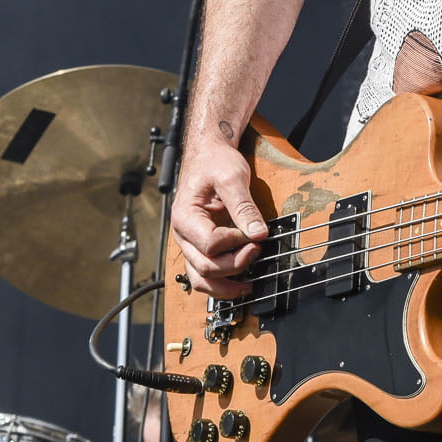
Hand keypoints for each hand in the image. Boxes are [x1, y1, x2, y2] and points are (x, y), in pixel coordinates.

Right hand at [170, 136, 269, 297]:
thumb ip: (244, 206)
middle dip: (235, 264)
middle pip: (205, 267)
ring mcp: (190, 243)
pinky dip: (222, 283)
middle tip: (257, 249)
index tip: (251, 232)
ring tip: (249, 283)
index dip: (234, 242)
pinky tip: (241, 281)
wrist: (209, 155)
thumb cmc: (215, 162)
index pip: (210, 244)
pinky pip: (205, 275)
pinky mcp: (200, 247)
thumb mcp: (232, 177)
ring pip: (201, 279)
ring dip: (226, 286)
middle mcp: (183, 235)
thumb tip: (258, 234)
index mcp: (185, 217)